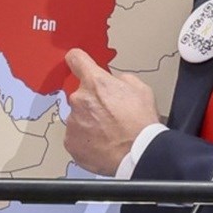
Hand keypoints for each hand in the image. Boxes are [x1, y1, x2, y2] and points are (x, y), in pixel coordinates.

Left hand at [63, 48, 160, 175]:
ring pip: (78, 116)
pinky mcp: (71, 142)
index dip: (78, 60)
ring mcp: (73, 122)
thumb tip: (114, 81)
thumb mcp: (141, 89)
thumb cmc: (141, 124)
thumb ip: (121, 79)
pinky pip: (75, 136)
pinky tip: (101, 142)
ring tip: (109, 131)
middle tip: (110, 113)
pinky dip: (86, 139)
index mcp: (96, 82)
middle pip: (80, 94)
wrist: (139, 153)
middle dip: (92, 101)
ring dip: (89, 121)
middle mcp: (79, 100)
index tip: (77, 63)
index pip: (76, 59)